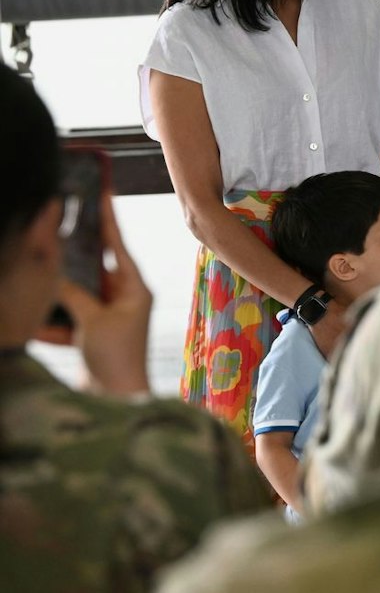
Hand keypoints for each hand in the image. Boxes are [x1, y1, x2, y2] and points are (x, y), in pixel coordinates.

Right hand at [60, 197, 152, 398]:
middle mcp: (122, 297)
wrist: (116, 399)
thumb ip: (74, 294)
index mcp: (133, 287)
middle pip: (93, 266)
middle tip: (59, 225)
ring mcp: (106, 314)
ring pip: (75, 293)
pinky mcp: (91, 333)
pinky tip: (33, 323)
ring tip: (40, 272)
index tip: (103, 192)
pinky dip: (52, 322)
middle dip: (74, 253)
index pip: (117, 245)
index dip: (108, 218)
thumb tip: (57, 275)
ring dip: (57, 292)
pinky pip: (68, 318)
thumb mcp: (93, 320)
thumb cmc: (116, 358)